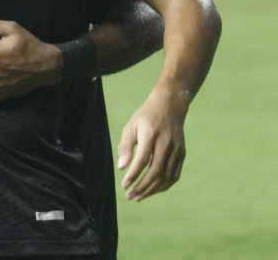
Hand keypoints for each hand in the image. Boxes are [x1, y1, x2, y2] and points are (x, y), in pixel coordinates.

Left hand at [118, 86, 188, 200]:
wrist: (170, 107)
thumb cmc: (145, 117)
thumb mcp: (131, 126)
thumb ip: (125, 146)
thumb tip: (121, 167)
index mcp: (151, 135)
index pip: (142, 159)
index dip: (134, 174)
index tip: (124, 185)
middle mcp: (166, 144)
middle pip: (156, 171)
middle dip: (142, 187)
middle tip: (130, 196)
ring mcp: (177, 150)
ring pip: (166, 176)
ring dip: (152, 190)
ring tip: (138, 197)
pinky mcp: (182, 154)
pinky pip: (174, 175)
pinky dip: (164, 185)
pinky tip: (153, 190)